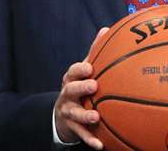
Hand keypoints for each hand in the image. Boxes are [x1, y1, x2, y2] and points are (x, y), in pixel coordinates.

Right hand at [54, 27, 108, 148]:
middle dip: (81, 88)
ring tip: (96, 117)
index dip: (80, 70)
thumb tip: (106, 28)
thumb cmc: (79, 86)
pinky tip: (101, 145)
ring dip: (84, 115)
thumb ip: (95, 52)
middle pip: (70, 91)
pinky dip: (90, 139)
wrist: (62, 113)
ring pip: (74, 114)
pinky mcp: (72, 128)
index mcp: (71, 79)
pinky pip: (81, 134)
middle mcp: (67, 95)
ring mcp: (68, 112)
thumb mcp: (84, 70)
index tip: (90, 68)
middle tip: (94, 86)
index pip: (72, 72)